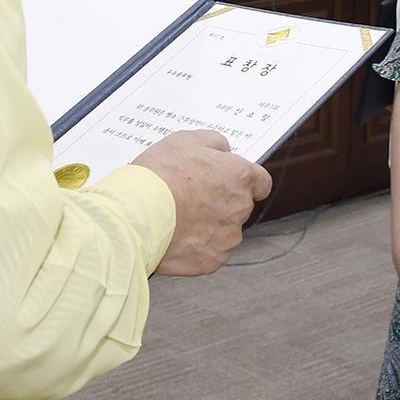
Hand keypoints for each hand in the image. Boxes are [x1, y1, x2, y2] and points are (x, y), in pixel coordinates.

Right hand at [133, 130, 272, 275]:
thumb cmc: (160, 175)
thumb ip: (214, 142)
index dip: (247, 181)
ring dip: (210, 225)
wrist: (138, 213)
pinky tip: (177, 234)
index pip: (261, 182)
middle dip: (221, 202)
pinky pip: (210, 252)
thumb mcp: (187, 140)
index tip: (234, 182)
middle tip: (192, 196)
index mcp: (239, 177)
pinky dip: (197, 246)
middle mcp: (239, 208)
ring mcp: (226, 237)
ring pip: (225, 231)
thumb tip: (224, 150)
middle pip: (240, 206)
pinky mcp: (212, 260)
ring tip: (180, 216)